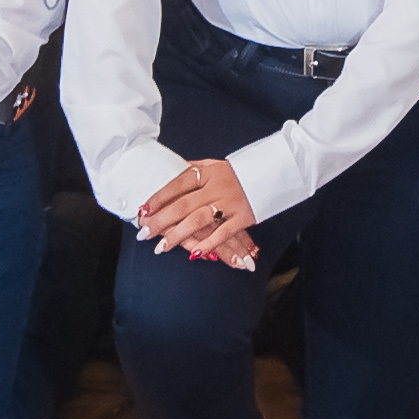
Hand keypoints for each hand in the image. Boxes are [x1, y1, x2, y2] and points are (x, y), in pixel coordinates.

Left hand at [133, 155, 261, 266]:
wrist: (275, 170)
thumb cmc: (240, 170)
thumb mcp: (215, 164)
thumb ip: (194, 169)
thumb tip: (170, 172)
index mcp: (208, 172)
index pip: (178, 183)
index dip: (159, 197)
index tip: (143, 209)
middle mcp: (217, 187)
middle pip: (183, 205)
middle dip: (161, 220)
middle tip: (143, 233)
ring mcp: (230, 203)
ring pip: (198, 221)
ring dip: (178, 235)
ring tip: (161, 248)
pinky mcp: (243, 217)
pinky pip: (223, 233)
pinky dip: (208, 244)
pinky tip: (194, 254)